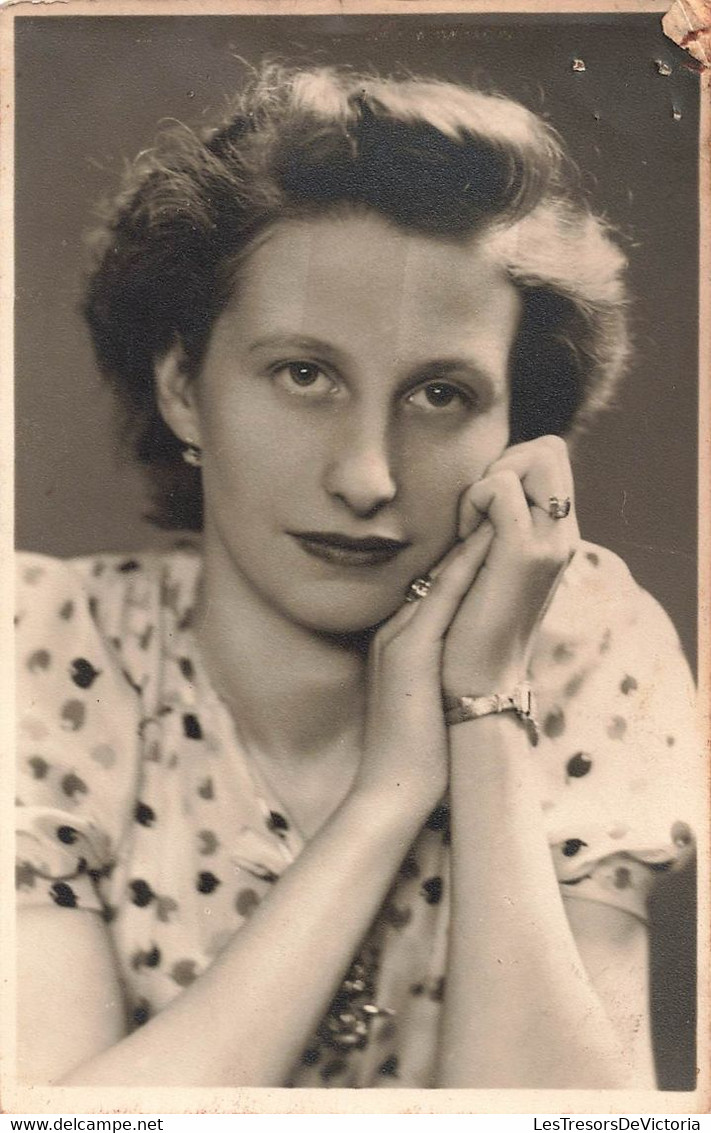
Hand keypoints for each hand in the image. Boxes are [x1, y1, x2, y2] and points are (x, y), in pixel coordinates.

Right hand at [352, 521, 496, 817]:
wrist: (391, 789)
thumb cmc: (415, 752)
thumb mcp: (421, 696)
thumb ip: (433, 665)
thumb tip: (459, 653)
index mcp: (399, 640)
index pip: (434, 586)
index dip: (461, 554)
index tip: (488, 527)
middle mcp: (396, 631)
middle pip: (436, 571)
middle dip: (467, 535)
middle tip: (493, 499)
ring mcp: (400, 638)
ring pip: (440, 575)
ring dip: (469, 540)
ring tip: (495, 504)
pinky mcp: (411, 652)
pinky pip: (443, 599)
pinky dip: (466, 568)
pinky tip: (487, 544)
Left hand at [442, 435, 579, 696]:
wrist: (475, 678)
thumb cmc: (467, 624)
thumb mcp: (485, 564)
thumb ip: (492, 527)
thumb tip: (474, 490)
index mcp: (556, 535)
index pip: (549, 456)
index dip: (510, 464)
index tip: (480, 509)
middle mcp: (563, 534)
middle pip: (549, 448)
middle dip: (505, 462)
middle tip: (476, 512)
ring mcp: (550, 542)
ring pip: (534, 457)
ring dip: (490, 480)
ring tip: (470, 528)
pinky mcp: (525, 553)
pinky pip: (501, 488)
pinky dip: (475, 500)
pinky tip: (463, 537)